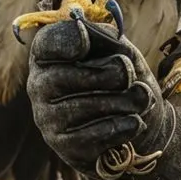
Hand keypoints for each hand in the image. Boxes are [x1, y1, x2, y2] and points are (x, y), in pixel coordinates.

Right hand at [26, 18, 164, 172]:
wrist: (141, 118)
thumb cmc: (123, 77)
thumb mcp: (119, 49)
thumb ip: (105, 37)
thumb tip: (84, 33)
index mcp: (48, 54)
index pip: (47, 43)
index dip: (67, 40)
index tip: (87, 41)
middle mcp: (38, 85)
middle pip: (68, 76)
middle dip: (112, 74)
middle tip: (131, 75)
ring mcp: (47, 118)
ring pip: (86, 107)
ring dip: (125, 102)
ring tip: (141, 99)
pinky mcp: (64, 147)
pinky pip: (95, 135)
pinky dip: (123, 126)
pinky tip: (135, 121)